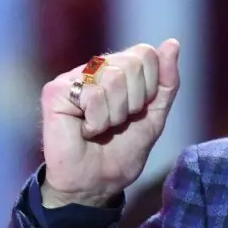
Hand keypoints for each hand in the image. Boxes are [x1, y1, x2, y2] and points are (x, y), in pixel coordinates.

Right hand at [39, 39, 181, 206]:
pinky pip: (93, 94)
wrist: (96, 183)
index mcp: (118, 70)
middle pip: (132, 63)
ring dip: (115, 114)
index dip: (149, 87)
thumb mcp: (154, 117)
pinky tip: (84, 130)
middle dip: (134, 102)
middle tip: (117, 122)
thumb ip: (166, 82)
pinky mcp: (55, 91)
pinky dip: (97, 121)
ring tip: (100, 128)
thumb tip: (172, 43)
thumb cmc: (121, 152)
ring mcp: (74, 77)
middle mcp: (95, 69)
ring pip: (113, 78)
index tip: (137, 112)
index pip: (146, 54)